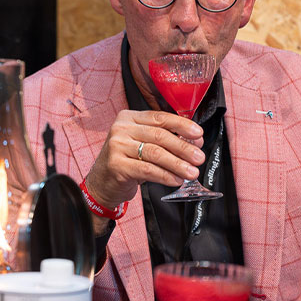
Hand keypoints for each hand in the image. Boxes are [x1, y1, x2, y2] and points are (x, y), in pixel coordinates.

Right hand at [83, 109, 203, 212]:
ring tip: (191, 172)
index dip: (181, 125)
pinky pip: (147, 170)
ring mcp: (116, 146)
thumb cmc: (126, 162)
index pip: (159, 117)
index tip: (198, 134)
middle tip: (199, 157)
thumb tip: (195, 141)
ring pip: (155, 153)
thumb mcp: (143, 145)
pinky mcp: (116, 165)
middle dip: (183, 147)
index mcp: (129, 118)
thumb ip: (165, 140)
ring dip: (177, 163)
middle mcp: (121, 129)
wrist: (102, 183)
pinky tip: (176, 180)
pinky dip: (165, 175)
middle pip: (159, 135)